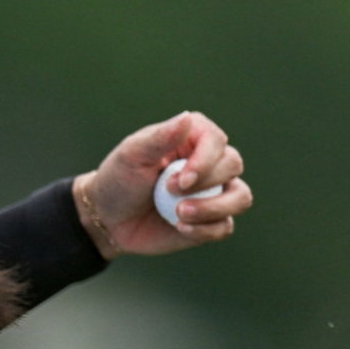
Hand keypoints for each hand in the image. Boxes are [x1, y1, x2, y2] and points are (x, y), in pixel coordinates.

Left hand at [78, 110, 251, 258]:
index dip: (206, 160)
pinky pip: (226, 226)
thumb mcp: (132, 155)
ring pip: (241, 197)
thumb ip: (161, 137)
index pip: (217, 140)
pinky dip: (205, 230)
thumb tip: (187, 118)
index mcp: (190, 139)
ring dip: (215, 208)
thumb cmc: (119, 179)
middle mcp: (208, 163)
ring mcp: (213, 193)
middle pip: (233, 164)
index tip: (181, 180)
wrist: (108, 218)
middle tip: (169, 190)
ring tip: (181, 215)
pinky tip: (180, 228)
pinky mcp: (211, 221)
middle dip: (206, 181)